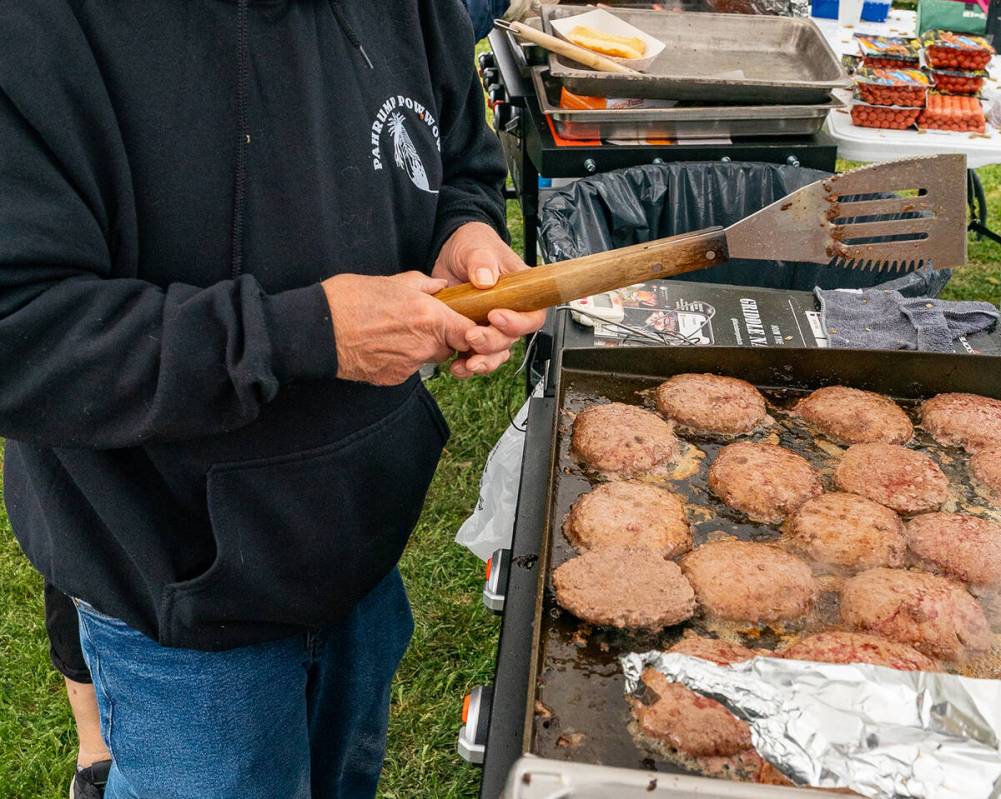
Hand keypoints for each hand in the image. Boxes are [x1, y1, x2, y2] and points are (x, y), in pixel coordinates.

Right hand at [322, 271, 474, 385]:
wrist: (317, 331)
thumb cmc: (349, 300)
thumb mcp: (392, 282)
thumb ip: (423, 285)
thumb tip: (440, 287)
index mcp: (429, 317)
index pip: (471, 334)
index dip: (472, 331)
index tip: (466, 324)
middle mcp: (424, 345)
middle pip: (450, 348)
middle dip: (443, 337)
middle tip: (422, 323)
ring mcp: (409, 366)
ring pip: (428, 358)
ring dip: (421, 347)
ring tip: (396, 331)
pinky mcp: (393, 378)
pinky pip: (408, 369)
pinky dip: (401, 358)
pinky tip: (383, 344)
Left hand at [432, 222, 545, 378]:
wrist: (450, 253)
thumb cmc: (474, 245)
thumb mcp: (478, 247)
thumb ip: (482, 261)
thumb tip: (486, 280)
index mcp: (521, 293)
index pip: (533, 316)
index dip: (518, 323)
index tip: (495, 316)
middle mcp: (509, 313)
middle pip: (511, 339)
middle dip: (492, 343)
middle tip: (472, 336)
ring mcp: (491, 326)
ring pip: (495, 353)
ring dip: (482, 361)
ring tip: (465, 362)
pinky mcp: (472, 332)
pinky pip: (476, 355)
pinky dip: (466, 365)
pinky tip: (455, 365)